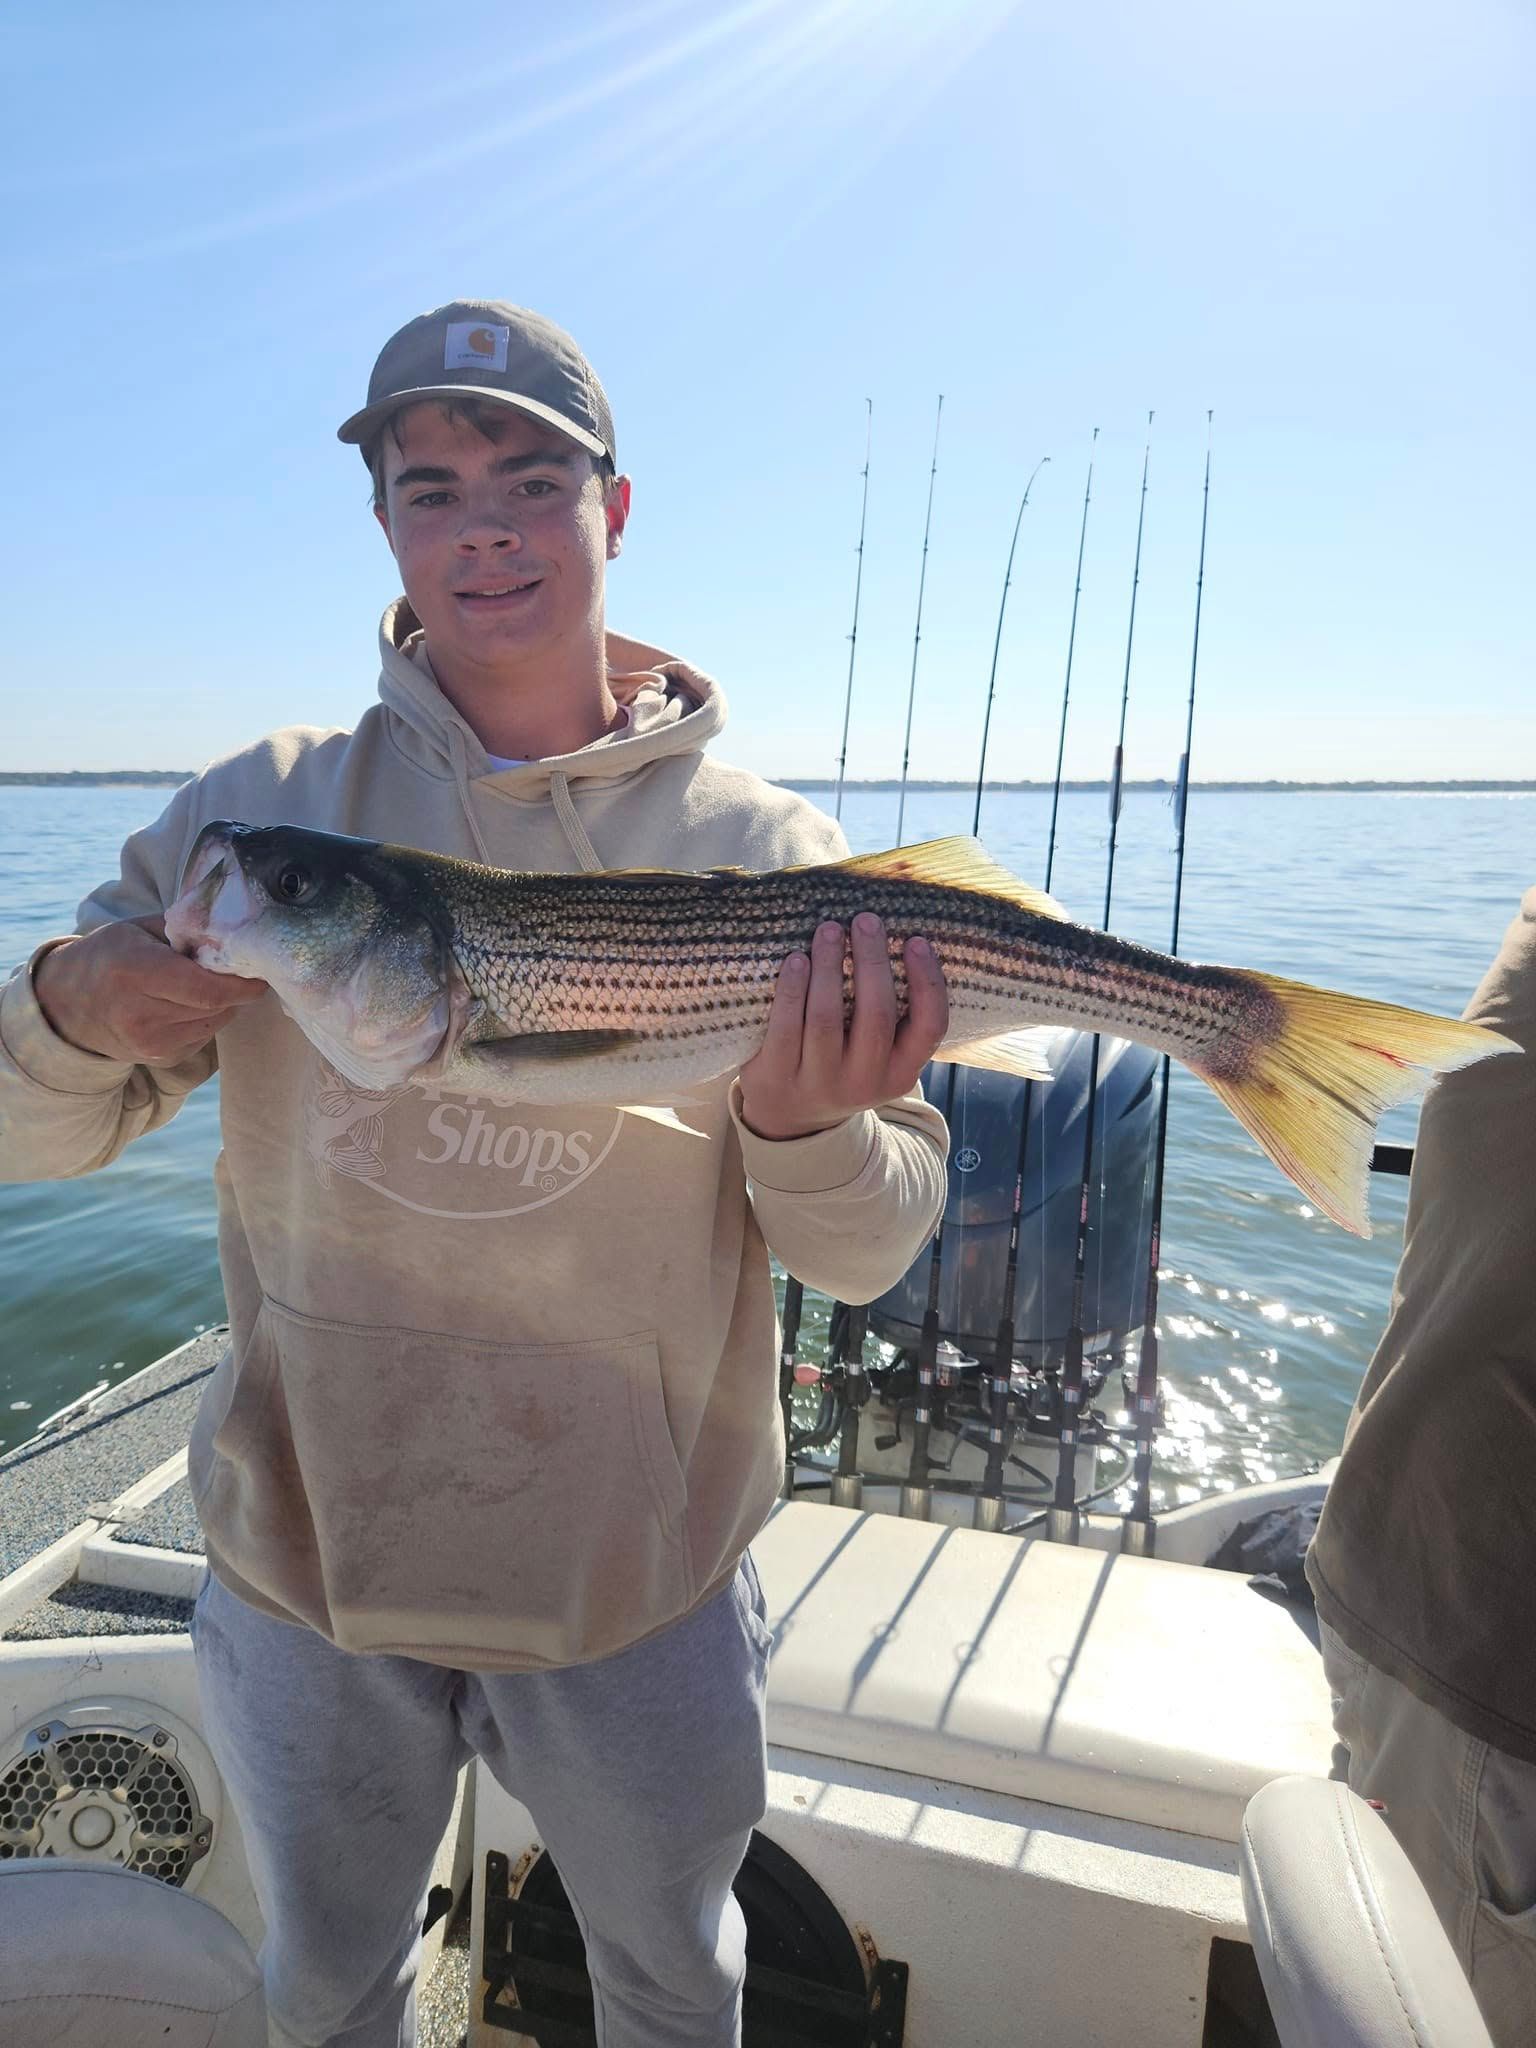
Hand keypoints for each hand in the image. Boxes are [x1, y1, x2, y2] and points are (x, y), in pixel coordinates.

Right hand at [32, 914, 267, 1063]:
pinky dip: (207, 1020)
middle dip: (234, 990)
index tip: (259, 974)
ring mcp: (150, 1044)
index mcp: (135, 973)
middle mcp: (141, 1014)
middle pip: (215, 1007)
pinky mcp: (160, 1059)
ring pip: (214, 1024)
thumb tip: (233, 935)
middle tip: (238, 971)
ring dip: (222, 1005)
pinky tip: (187, 1005)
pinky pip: (203, 1037)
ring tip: (207, 985)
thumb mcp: (140, 930)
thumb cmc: (109, 956)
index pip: (207, 989)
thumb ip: (185, 930)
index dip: (241, 984)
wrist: (67, 1004)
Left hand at [737, 913, 948, 1141]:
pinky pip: (786, 1028)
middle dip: (871, 962)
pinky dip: (793, 989)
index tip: (915, 940)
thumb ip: (891, 1014)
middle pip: (875, 1016)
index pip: (929, 1027)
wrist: (789, 1115)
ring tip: (829, 929)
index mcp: (900, 1072)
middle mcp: (864, 1082)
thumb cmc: (842, 1064)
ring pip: (827, 1020)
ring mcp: (820, 1083)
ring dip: (829, 967)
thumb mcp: (877, 1056)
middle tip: (865, 920)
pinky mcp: (778, 1077)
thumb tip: (891, 936)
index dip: (927, 982)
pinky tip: (796, 960)